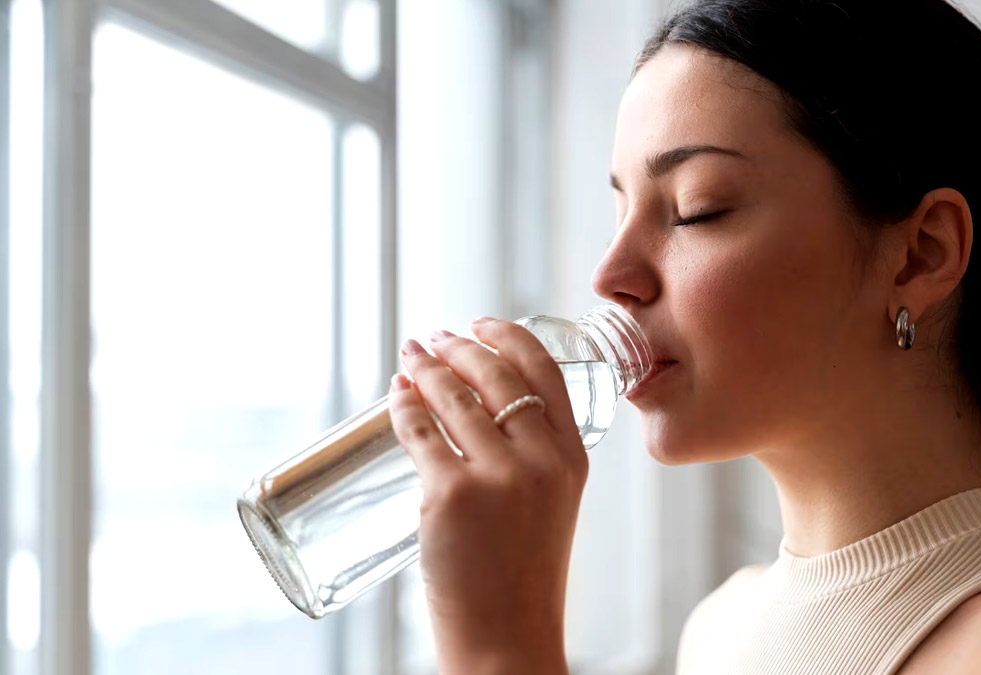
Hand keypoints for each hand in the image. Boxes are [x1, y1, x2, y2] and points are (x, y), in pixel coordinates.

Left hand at [387, 317, 585, 674]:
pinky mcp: (451, 496)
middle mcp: (541, 460)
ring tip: (410, 358)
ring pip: (454, 398)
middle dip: (459, 347)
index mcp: (573, 458)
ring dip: (426, 369)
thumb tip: (476, 410)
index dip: (509, 338)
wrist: (509, 636)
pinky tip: (395, 395)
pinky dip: (402, 406)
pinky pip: (419, 432)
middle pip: (496, 375)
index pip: (545, 372)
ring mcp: (497, 476)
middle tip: (435, 338)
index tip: (482, 324)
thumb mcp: (552, 505)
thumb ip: (533, 458)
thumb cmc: (524, 576)